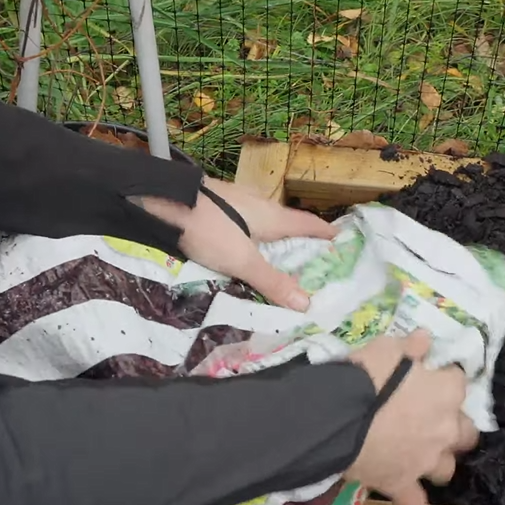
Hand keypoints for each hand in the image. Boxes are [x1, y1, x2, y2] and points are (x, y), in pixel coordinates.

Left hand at [134, 176, 335, 310]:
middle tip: (313, 256)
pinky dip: (255, 236)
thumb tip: (306, 304)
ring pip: (266, 222)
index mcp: (272, 217)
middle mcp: (259, 205)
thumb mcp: (241, 260)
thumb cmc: (209, 228)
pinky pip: (247, 223)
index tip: (341, 238)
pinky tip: (246, 246)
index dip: (326, 232)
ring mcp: (237, 203)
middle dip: (301, 238)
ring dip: (276, 238)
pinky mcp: (218, 206)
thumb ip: (271, 281)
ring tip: (281, 256)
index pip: (308, 224)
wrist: (163, 201)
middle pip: (288, 223)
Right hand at [346, 331, 479, 504]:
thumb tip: (424, 340)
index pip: (457, 382)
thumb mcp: (385, 349)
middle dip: (454, 427)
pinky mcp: (402, 483)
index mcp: (445, 392)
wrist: (336, 417)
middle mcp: (445, 428)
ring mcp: (425, 460)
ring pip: (447, 468)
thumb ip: (409, 346)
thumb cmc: (363, 377)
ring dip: (439, 462)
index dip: (443, 381)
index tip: (430, 378)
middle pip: (465, 432)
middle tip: (433, 420)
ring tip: (424, 458)